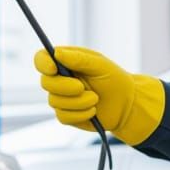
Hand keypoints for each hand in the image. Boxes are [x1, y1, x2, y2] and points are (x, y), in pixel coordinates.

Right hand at [35, 46, 164, 146]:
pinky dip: (80, 114)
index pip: (42, 59)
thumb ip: (79, 59)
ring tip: (95, 99)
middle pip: (45, 83)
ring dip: (77, 102)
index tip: (53, 69)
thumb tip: (56, 53)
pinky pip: (63, 116)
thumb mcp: (101, 65)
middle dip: (64, 86)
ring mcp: (61, 98)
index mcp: (66, 62)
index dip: (43, 64)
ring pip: (54, 101)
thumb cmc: (115, 80)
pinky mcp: (67, 115)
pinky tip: (93, 111)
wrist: (127, 105)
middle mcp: (60, 79)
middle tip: (82, 87)